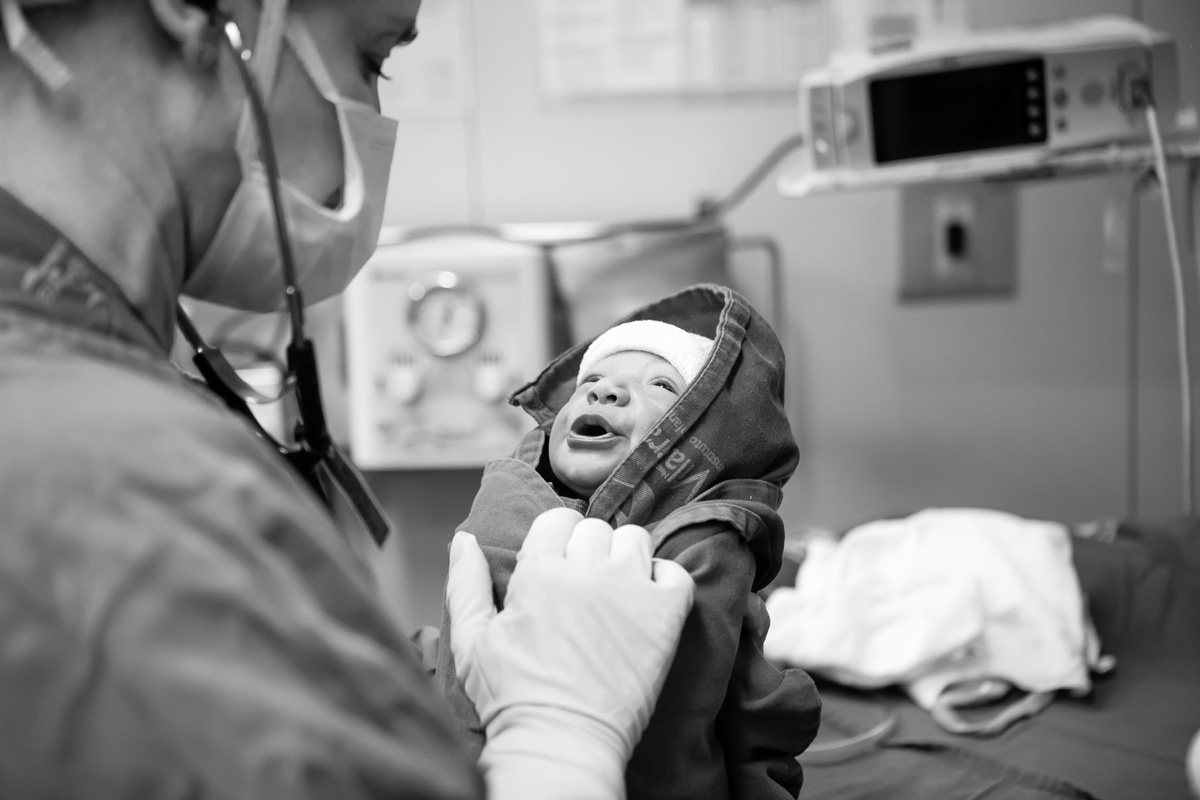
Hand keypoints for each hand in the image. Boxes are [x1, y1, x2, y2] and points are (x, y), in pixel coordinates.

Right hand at [445, 508, 693, 799]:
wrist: (561, 743)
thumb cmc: (511, 698)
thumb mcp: (471, 639)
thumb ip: (466, 582)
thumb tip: (463, 539)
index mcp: (539, 571)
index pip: (558, 518)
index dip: (558, 538)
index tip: (558, 564)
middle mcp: (586, 571)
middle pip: (597, 528)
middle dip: (588, 550)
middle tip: (584, 587)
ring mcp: (629, 590)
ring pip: (636, 540)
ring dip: (626, 559)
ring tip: (616, 593)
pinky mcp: (664, 615)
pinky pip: (676, 573)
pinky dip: (666, 582)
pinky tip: (649, 604)